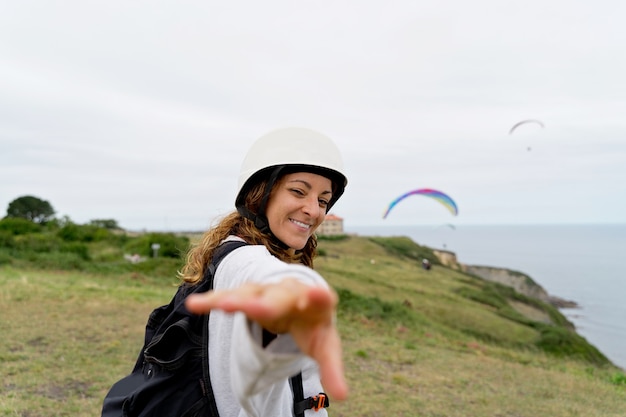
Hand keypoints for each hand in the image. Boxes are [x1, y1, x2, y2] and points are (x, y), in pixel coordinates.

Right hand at [185, 279, 347, 400]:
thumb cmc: (313, 324)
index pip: (320, 298)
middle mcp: (290, 292)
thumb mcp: (325, 346)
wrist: (300, 297)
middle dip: (267, 304)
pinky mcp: (247, 296)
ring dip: (237, 301)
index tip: (318, 293)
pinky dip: (212, 301)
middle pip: (278, 298)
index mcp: (316, 303)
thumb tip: (343, 397)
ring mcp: (266, 292)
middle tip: (256, 309)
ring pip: (249, 295)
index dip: (318, 296)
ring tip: (222, 307)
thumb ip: (332, 368)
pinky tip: (195, 305)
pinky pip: (228, 297)